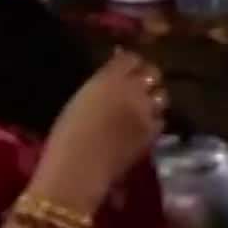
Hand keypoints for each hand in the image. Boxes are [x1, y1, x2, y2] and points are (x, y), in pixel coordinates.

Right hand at [35, 49, 167, 209]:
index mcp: (109, 78)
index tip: (127, 69)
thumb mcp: (80, 99)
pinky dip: (154, 120)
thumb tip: (112, 78)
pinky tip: (143, 127)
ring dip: (154, 98)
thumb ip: (101, 85)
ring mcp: (146, 111)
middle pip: (152, 72)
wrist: (78, 169)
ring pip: (161, 96)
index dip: (131, 63)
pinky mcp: (152, 133)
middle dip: (147, 77)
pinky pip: (160, 120)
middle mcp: (133, 89)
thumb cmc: (66, 135)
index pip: (131, 58)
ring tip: (145, 107)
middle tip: (140, 86)